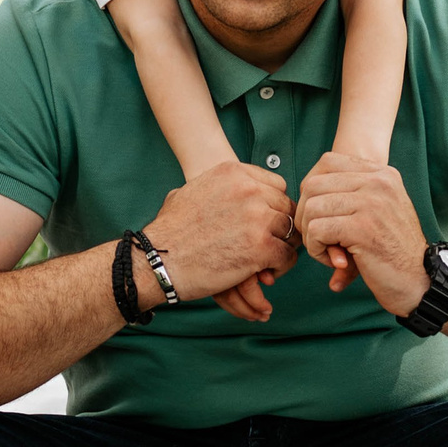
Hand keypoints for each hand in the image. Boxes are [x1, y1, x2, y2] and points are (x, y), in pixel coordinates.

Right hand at [138, 162, 297, 315]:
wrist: (157, 259)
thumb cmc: (170, 230)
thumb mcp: (191, 190)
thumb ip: (219, 186)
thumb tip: (234, 190)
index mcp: (233, 172)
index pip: (276, 185)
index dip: (272, 207)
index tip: (262, 223)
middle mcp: (249, 190)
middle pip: (286, 208)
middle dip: (279, 228)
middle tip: (268, 245)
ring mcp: (257, 218)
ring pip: (290, 232)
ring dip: (281, 248)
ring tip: (266, 261)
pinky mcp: (262, 247)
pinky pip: (287, 256)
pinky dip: (279, 267)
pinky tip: (263, 274)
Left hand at [295, 153, 430, 316]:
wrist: (420, 282)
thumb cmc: (394, 251)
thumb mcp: (377, 212)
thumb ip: (348, 195)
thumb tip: (304, 190)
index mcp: (382, 174)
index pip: (328, 162)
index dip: (313, 191)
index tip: (321, 216)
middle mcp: (379, 182)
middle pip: (313, 185)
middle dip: (306, 216)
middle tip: (321, 240)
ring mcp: (371, 203)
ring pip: (311, 208)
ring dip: (311, 236)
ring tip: (330, 253)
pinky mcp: (362, 228)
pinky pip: (315, 230)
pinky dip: (316, 249)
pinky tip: (335, 262)